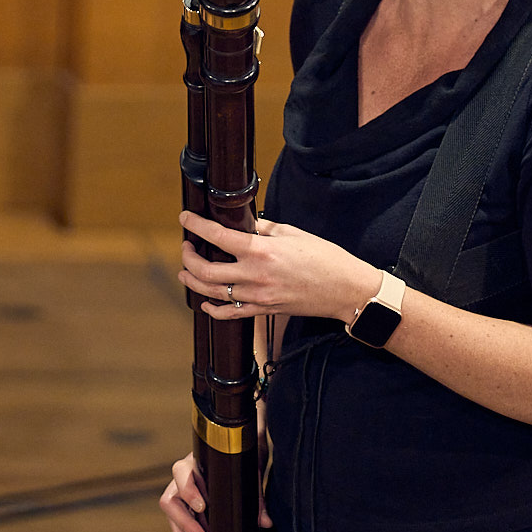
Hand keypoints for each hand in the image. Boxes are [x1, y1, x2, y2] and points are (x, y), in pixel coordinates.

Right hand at [161, 450, 275, 531]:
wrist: (241, 452)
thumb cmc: (241, 458)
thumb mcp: (250, 471)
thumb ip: (256, 495)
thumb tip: (265, 523)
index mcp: (195, 463)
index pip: (181, 473)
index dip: (188, 490)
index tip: (201, 507)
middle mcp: (183, 480)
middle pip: (172, 501)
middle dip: (185, 524)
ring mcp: (182, 496)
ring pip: (173, 518)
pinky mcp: (186, 510)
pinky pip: (180, 528)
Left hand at [179, 210, 376, 323]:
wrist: (346, 290)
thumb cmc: (325, 258)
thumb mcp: (293, 234)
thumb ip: (263, 229)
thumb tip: (242, 223)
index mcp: (262, 251)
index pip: (218, 237)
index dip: (196, 226)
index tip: (185, 217)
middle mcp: (255, 275)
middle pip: (206, 270)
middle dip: (188, 257)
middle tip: (186, 247)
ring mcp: (258, 296)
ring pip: (212, 293)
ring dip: (193, 282)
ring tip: (185, 271)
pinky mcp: (264, 310)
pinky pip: (231, 313)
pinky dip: (213, 309)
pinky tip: (205, 302)